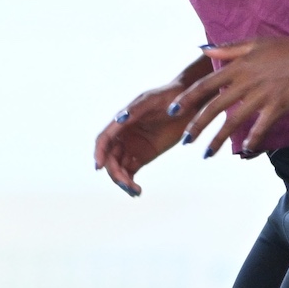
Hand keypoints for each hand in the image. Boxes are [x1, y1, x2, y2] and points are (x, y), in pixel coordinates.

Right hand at [92, 67, 199, 194]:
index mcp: (122, 121)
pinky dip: (131, 182)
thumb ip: (136, 110)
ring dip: (122, 180)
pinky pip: (131, 172)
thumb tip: (119, 119)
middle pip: (110, 157)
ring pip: (119, 167)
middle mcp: (123, 135)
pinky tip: (137, 191)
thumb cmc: (170, 96)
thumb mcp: (153, 100)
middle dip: (114, 172)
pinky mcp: (143, 156)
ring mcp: (133, 147)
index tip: (99, 167)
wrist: (190, 104)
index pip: (104, 139)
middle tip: (127, 184)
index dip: (99, 153)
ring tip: (135, 190)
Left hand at [170, 36, 288, 157]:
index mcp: (238, 66)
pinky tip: (246, 150)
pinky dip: (253, 140)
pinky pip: (261, 126)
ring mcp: (261, 95)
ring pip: (233, 121)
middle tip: (185, 140)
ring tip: (207, 153)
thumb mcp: (254, 43)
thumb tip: (204, 49)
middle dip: (197, 125)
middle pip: (214, 107)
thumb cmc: (286, 47)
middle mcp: (245, 82)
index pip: (205, 84)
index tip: (172, 110)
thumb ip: (228, 49)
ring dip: (218, 139)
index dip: (187, 99)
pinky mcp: (278, 105)